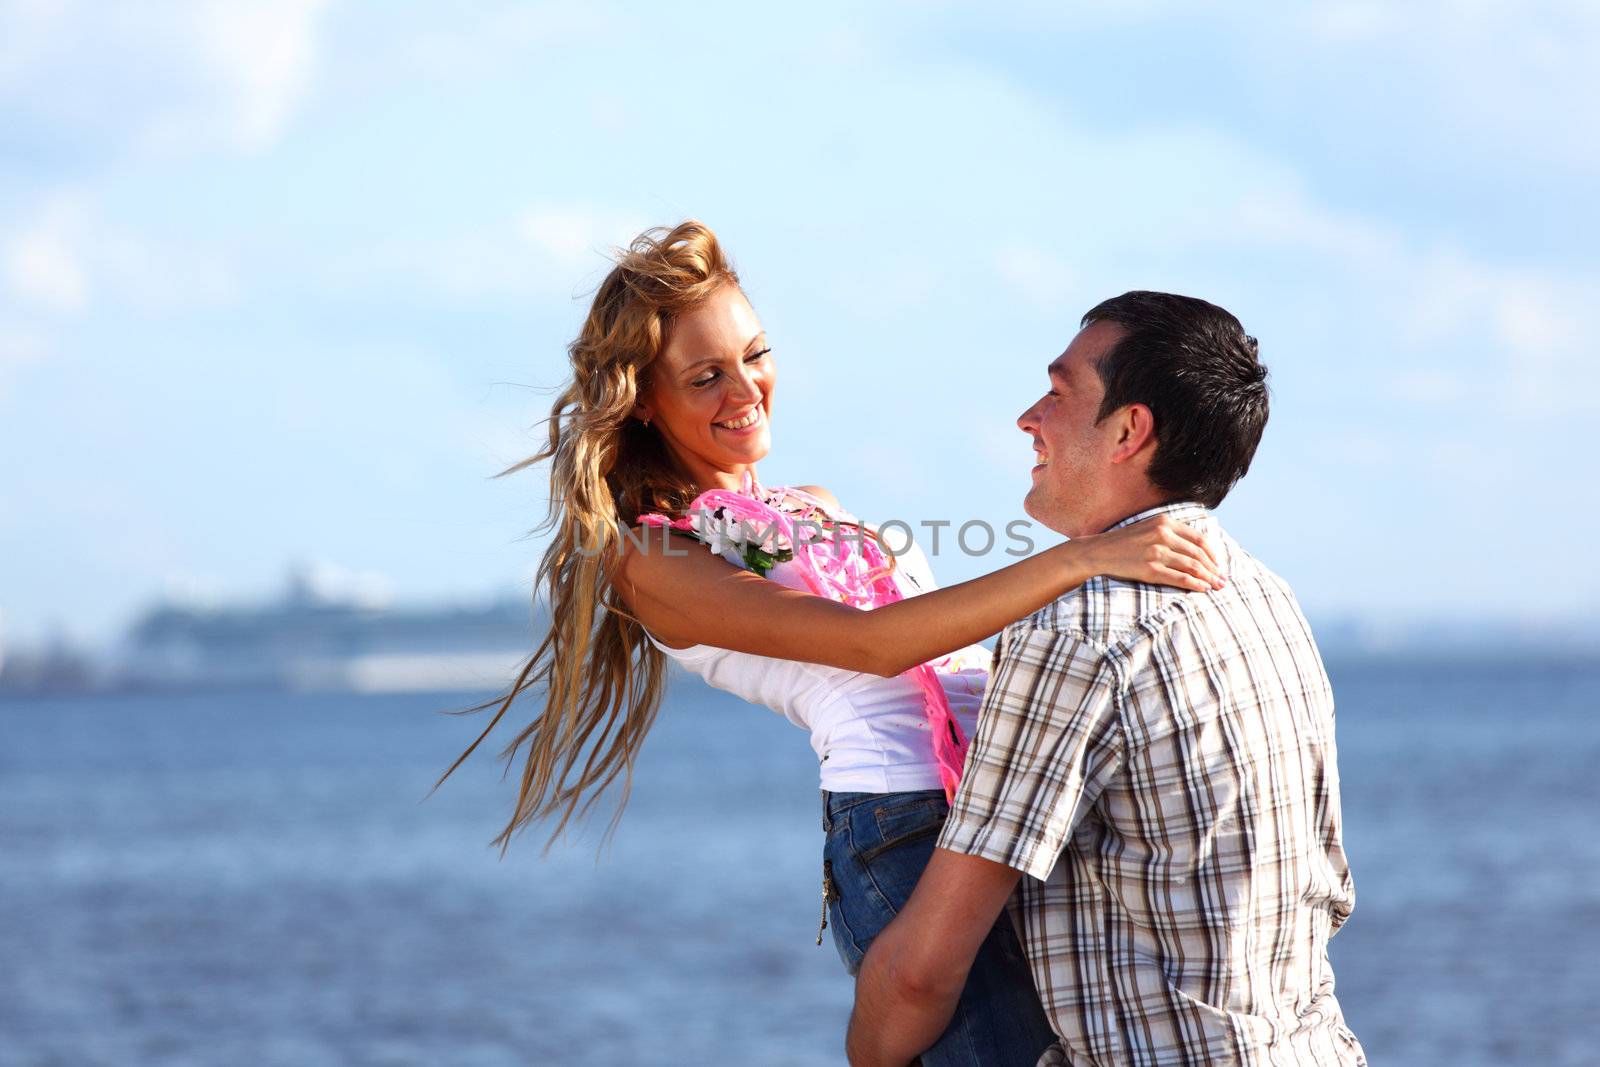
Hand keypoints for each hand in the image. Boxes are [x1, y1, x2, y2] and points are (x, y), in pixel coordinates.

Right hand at [1072, 515, 1224, 591]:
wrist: (1098, 552)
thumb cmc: (1123, 542)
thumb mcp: (1147, 527)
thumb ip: (1170, 533)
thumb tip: (1196, 548)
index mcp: (1164, 522)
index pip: (1198, 538)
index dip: (1213, 553)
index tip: (1218, 565)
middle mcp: (1162, 534)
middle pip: (1198, 553)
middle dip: (1214, 568)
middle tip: (1222, 580)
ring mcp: (1156, 552)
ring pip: (1192, 565)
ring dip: (1208, 578)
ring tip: (1216, 586)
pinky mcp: (1150, 569)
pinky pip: (1180, 578)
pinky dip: (1195, 584)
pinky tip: (1203, 589)